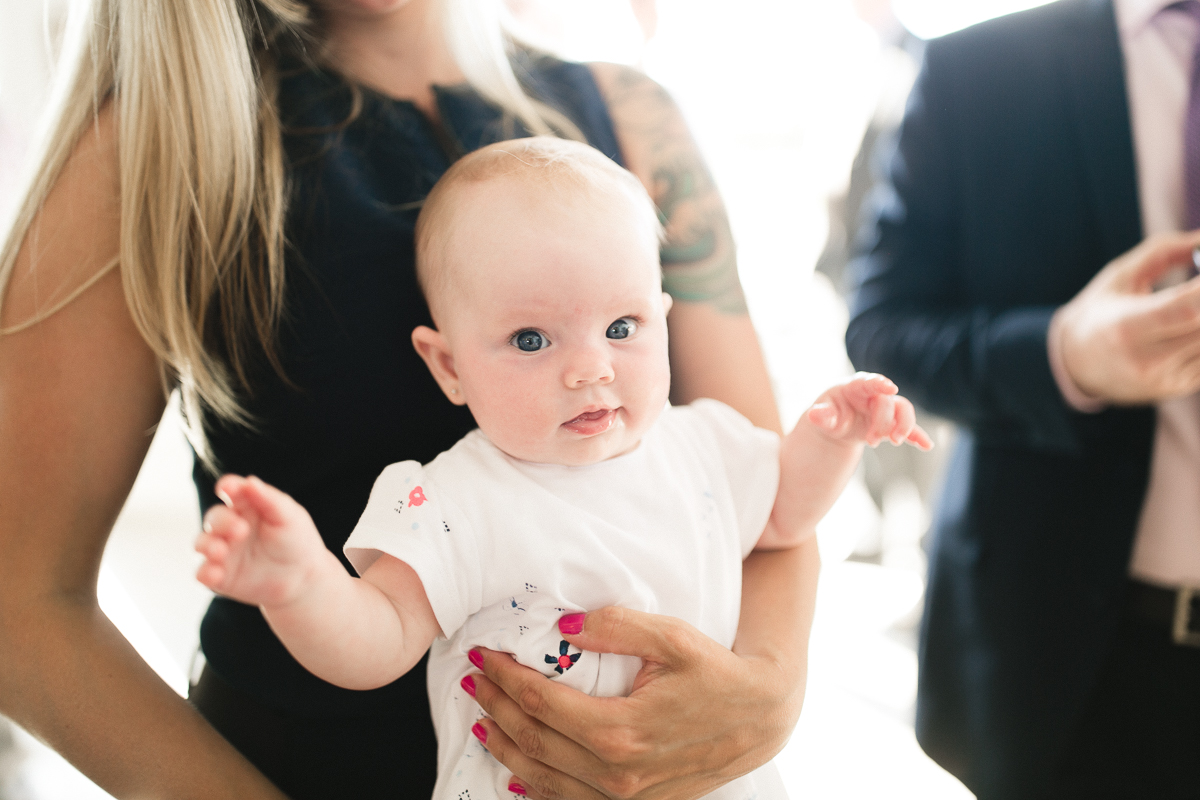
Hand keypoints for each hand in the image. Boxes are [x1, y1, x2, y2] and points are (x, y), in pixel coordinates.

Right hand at [194, 475, 327, 607]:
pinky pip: (203, 574)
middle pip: (215, 517)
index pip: (232, 491)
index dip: (227, 486)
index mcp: (247, 506)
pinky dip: (205, 573)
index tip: (227, 487)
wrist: (303, 578)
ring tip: (220, 551)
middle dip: (222, 521)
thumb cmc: (296, 540)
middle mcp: (230, 526)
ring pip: (202, 543)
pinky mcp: (221, 576)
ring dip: (207, 545)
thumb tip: (249, 481)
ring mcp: (223, 551)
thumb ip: (269, 499)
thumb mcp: (289, 516)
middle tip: (241, 530)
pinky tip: (215, 573)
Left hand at [463, 607, 801, 799]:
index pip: (540, 701)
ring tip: (482, 720)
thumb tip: (565, 626)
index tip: (484, 655)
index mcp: (620, 730)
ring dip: (505, 748)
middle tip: (474, 680)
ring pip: (543, 778)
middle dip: (496, 707)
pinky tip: (516, 772)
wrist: (760, 718)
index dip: (505, 677)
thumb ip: (615, 627)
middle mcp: (616, 773)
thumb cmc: (717, 673)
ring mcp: (624, 797)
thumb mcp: (672, 637)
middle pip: (533, 739)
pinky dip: (535, 787)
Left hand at [806, 372, 932, 449]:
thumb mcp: (822, 415)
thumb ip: (821, 415)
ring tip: (895, 441)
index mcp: (856, 387)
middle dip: (882, 423)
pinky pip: (909, 428)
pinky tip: (927, 445)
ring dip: (903, 426)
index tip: (890, 387)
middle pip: (887, 403)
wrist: (838, 424)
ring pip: (903, 410)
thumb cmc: (830, 412)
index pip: (868, 382)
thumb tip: (814, 414)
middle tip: (871, 442)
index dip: (879, 383)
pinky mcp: (892, 424)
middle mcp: (874, 395)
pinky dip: (918, 436)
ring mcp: (886, 409)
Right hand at [1056, 231, 1199, 403]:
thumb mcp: (1120, 275)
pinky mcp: (1180, 389)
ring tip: (1189, 302)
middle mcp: (1145, 359)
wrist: (1077, 363)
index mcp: (1125, 327)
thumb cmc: (1101, 311)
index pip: (1185, 308)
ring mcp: (1165, 379)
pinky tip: (1190, 325)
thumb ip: (1163, 251)